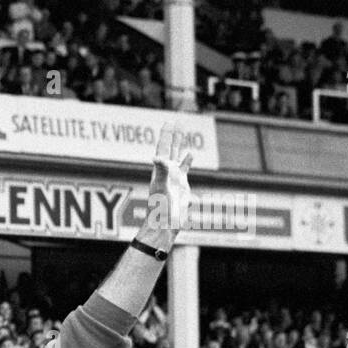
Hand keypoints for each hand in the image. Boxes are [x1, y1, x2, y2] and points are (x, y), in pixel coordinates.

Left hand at [140, 126, 193, 250]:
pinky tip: (190, 154)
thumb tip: (157, 157)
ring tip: (181, 134)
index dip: (167, 135)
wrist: (165, 226)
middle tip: (175, 122)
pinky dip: (188, 161)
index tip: (170, 121)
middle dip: (173, 136)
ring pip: (178, 158)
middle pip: (170, 150)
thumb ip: (162, 171)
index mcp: (161, 171)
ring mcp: (174, 179)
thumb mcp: (161, 187)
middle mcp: (166, 173)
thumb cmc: (161, 209)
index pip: (163, 148)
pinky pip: (185, 170)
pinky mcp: (182, 187)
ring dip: (179, 146)